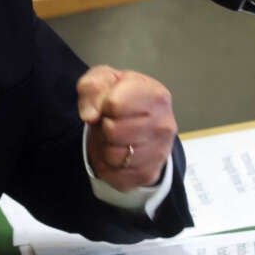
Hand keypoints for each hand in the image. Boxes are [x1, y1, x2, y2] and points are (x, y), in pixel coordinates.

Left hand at [77, 65, 176, 191]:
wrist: (140, 123)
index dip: (103, 104)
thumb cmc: (123, 98)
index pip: (114, 104)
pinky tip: (118, 151)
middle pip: (112, 131)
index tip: (109, 103)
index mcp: (156, 95)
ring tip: (115, 136)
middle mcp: (164, 125)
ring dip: (105, 146)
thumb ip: (92, 87)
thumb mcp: (105, 80)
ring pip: (113, 155)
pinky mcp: (149, 174)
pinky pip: (114, 174)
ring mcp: (160, 152)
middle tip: (111, 121)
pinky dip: (108, 165)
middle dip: (104, 126)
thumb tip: (90, 115)